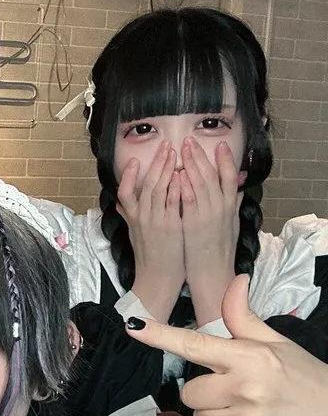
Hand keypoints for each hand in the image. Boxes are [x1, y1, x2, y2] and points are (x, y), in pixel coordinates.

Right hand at [117, 142, 185, 321]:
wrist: (157, 279)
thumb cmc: (150, 257)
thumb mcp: (135, 234)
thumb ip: (129, 216)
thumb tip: (122, 205)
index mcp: (133, 219)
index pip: (125, 192)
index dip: (130, 175)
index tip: (135, 160)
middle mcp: (142, 218)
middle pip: (146, 185)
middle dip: (156, 163)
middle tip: (165, 146)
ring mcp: (156, 222)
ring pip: (158, 190)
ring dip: (167, 169)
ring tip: (175, 153)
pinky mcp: (170, 227)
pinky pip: (173, 203)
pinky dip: (177, 188)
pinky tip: (184, 175)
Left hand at [128, 274, 327, 415]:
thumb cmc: (304, 376)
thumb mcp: (276, 342)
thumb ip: (243, 317)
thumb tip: (232, 282)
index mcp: (247, 358)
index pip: (195, 344)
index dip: (161, 335)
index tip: (134, 325)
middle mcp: (243, 388)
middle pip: (189, 391)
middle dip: (203, 391)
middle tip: (232, 390)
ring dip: (210, 415)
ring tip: (242, 411)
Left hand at [178, 139, 240, 325]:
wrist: (213, 274)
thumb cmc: (219, 251)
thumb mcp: (231, 225)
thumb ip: (234, 204)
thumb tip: (238, 188)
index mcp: (230, 207)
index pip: (230, 177)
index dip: (225, 160)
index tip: (218, 145)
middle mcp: (221, 209)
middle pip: (212, 176)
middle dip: (200, 156)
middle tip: (189, 141)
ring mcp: (207, 216)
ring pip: (200, 185)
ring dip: (190, 165)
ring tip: (181, 151)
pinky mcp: (193, 225)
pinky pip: (188, 202)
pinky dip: (183, 187)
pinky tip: (177, 175)